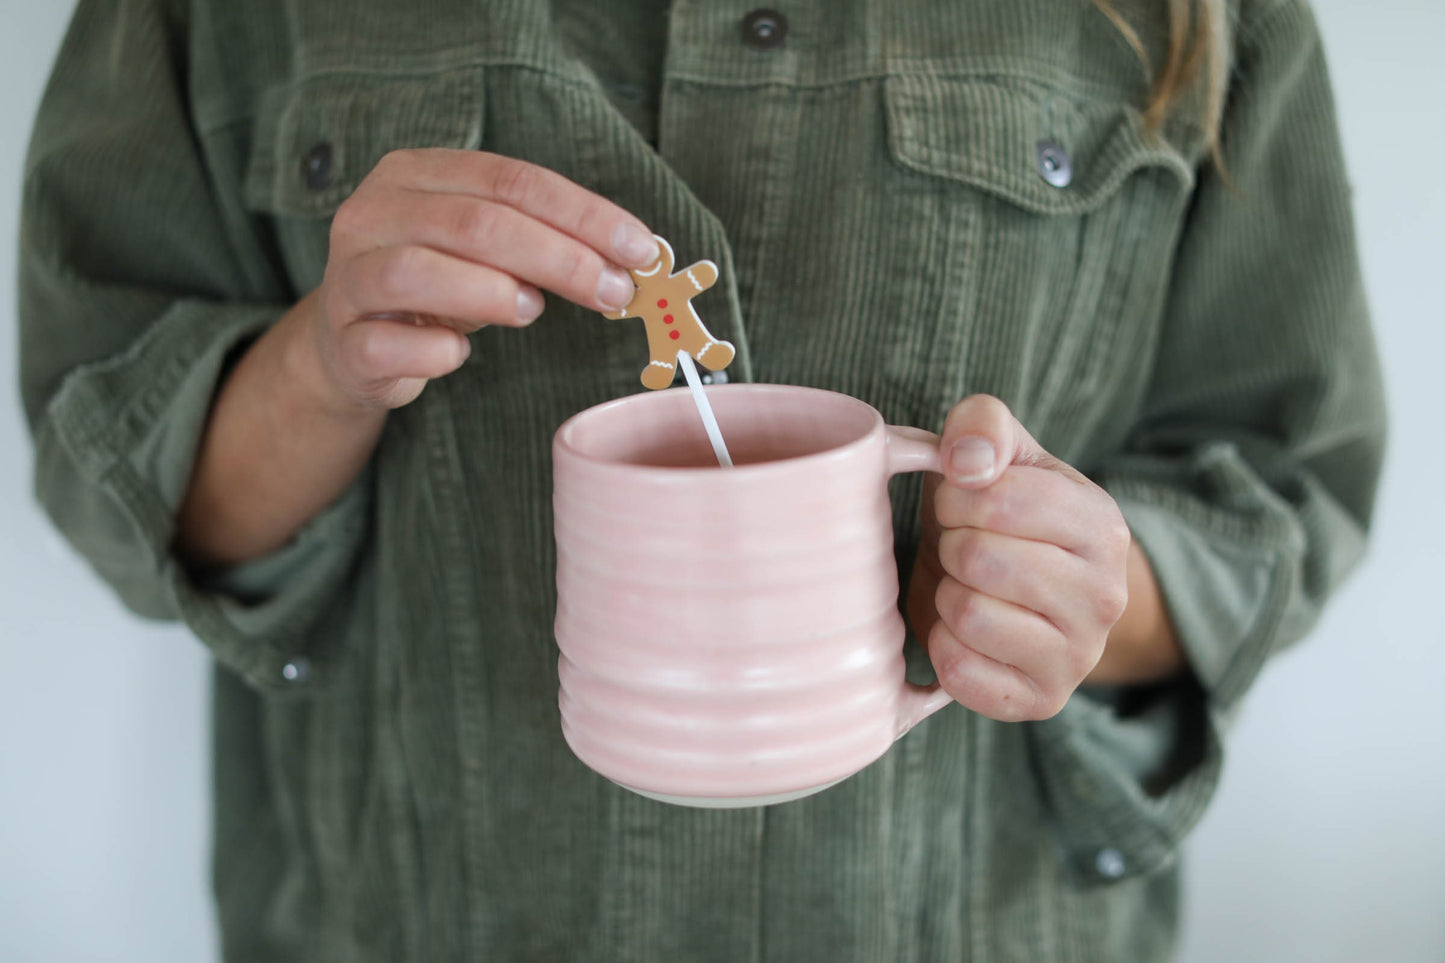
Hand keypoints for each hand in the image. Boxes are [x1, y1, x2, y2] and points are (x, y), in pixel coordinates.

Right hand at [309, 148, 659, 410]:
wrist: (350, 343)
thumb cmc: (437, 288)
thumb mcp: (484, 250)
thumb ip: (541, 242)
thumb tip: (628, 259)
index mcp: (414, 174)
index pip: (511, 180)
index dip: (582, 214)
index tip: (640, 248)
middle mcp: (373, 214)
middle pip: (474, 223)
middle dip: (559, 257)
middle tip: (615, 292)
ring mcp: (349, 277)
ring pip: (415, 271)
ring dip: (491, 293)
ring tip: (532, 310)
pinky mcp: (342, 340)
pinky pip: (386, 343)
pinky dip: (434, 352)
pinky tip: (459, 354)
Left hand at [905, 395, 1132, 721]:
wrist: (1023, 592)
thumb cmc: (1004, 514)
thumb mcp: (1001, 453)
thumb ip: (983, 424)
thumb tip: (967, 460)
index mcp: (1101, 525)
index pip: (999, 497)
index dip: (957, 494)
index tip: (961, 502)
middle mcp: (1106, 596)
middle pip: (979, 558)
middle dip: (951, 545)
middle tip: (963, 548)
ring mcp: (1079, 656)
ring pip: (968, 615)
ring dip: (947, 595)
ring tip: (968, 587)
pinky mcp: (1041, 701)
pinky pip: (959, 670)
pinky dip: (945, 645)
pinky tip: (964, 631)